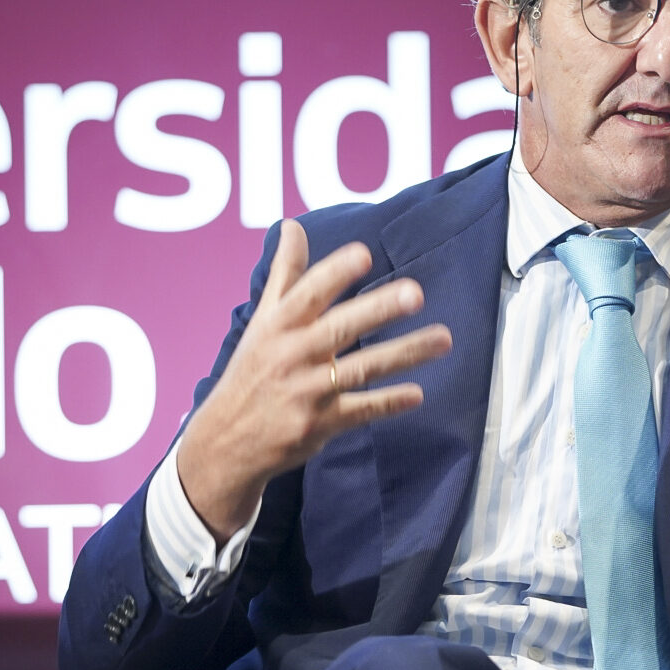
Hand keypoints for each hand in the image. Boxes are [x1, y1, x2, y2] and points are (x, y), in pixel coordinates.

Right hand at [177, 219, 452, 542]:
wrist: (226, 442)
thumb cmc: (252, 371)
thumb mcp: (262, 321)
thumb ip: (285, 274)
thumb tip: (293, 226)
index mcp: (278, 325)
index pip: (307, 294)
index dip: (334, 274)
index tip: (363, 254)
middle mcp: (292, 355)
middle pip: (340, 328)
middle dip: (377, 310)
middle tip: (415, 293)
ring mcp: (306, 392)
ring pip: (362, 368)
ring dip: (405, 353)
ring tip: (443, 339)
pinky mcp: (319, 424)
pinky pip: (362, 410)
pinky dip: (389, 402)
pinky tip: (417, 394)